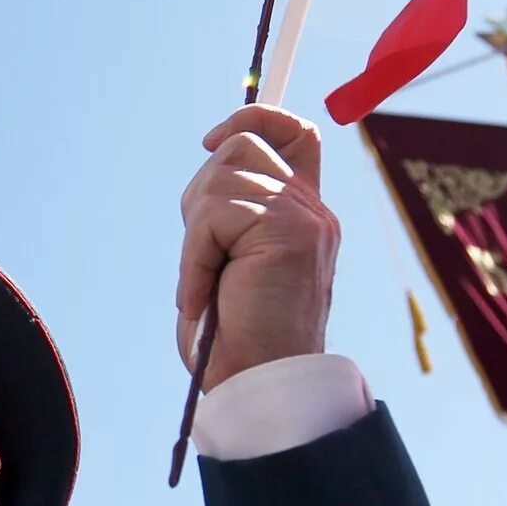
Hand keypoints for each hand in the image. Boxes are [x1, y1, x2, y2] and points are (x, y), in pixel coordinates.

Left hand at [177, 104, 339, 387]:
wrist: (260, 388)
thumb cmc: (236, 340)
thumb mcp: (228, 264)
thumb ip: (229, 216)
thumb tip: (210, 159)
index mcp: (303, 214)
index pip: (295, 134)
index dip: (255, 117)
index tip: (210, 141)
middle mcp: (312, 210)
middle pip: (241, 146)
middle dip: (201, 197)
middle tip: (206, 261)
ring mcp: (305, 217)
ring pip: (222, 176)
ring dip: (196, 234)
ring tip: (207, 283)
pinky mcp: (289, 231)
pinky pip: (215, 214)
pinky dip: (194, 258)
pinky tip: (204, 297)